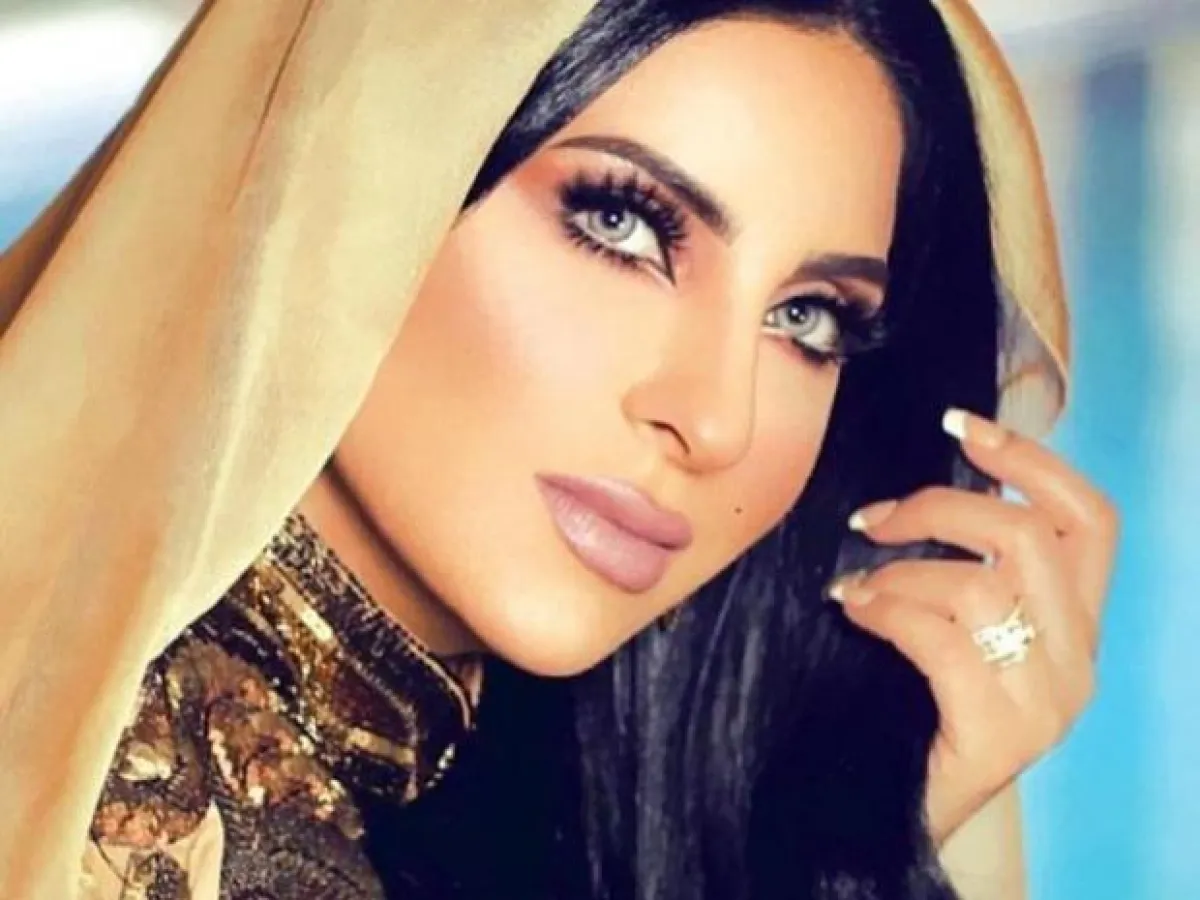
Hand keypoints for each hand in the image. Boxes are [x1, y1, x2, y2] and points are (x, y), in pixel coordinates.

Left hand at [829, 408, 1118, 843]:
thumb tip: (924, 492)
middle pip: (1028, 537)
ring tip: (855, 587)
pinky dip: (886, 612)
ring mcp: (1047, 701)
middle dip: (939, 507)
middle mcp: (1079, 659)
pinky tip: (855, 611)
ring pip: (980, 586)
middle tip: (872, 518)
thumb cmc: (921, 700)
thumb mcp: (964, 628)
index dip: (1031, 461)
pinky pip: (941, 640)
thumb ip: (972, 569)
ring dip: (899, 572)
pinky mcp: (1000, 735)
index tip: (962, 424)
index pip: (1090, 519)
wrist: (901, 808)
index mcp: (1078, 622)